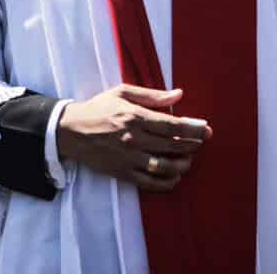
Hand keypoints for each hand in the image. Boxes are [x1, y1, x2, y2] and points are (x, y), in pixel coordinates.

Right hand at [56, 84, 210, 191]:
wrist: (70, 130)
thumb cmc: (98, 108)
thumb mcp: (123, 92)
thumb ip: (152, 95)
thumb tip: (179, 94)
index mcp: (134, 116)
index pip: (171, 125)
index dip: (192, 128)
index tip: (206, 129)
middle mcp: (133, 138)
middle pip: (172, 145)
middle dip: (193, 144)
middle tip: (203, 142)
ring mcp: (128, 158)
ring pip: (164, 166)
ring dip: (182, 164)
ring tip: (189, 160)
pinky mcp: (122, 173)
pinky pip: (149, 182)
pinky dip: (166, 183)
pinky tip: (175, 177)